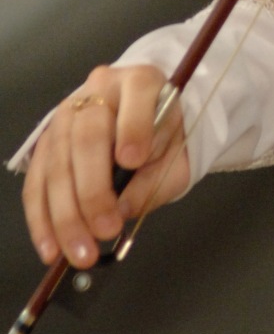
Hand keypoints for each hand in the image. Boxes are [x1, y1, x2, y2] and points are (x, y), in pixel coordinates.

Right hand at [21, 64, 189, 269]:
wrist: (149, 123)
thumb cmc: (165, 139)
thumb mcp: (177, 157)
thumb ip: (156, 180)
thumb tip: (122, 208)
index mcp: (141, 82)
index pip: (137, 94)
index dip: (133, 128)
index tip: (133, 161)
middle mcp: (99, 90)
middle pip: (87, 137)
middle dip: (93, 190)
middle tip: (106, 230)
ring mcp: (67, 114)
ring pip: (56, 164)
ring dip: (65, 214)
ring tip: (80, 251)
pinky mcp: (47, 141)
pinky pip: (37, 181)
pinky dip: (42, 218)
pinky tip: (51, 246)